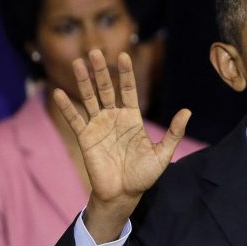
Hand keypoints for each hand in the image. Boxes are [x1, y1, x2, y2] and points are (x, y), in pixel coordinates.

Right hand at [54, 50, 190, 242]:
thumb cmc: (144, 175)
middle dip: (101, 71)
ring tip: (77, 62)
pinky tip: (59, 92)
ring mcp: (98, 126)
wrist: (124, 194)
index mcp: (132, 119)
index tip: (124, 55)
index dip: (126, 74)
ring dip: (83, 81)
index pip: (129, 90)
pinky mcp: (85, 138)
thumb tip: (188, 111)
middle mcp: (114, 118)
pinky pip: (75, 119)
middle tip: (95, 51)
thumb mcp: (163, 153)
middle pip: (106, 89)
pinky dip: (67, 107)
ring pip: (90, 98)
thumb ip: (173, 132)